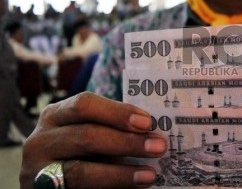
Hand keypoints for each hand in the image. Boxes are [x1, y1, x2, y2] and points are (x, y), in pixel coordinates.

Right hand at [20, 92, 166, 188]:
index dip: (117, 112)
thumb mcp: (89, 131)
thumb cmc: (81, 150)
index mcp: (55, 115)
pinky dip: (110, 188)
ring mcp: (38, 171)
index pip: (84, 104)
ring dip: (121, 174)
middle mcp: (41, 141)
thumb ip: (111, 128)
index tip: (148, 122)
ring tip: (149, 175)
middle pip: (86, 136)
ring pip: (81, 172)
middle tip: (159, 147)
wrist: (58, 180)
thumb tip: (153, 130)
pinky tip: (131, 187)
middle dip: (127, 142)